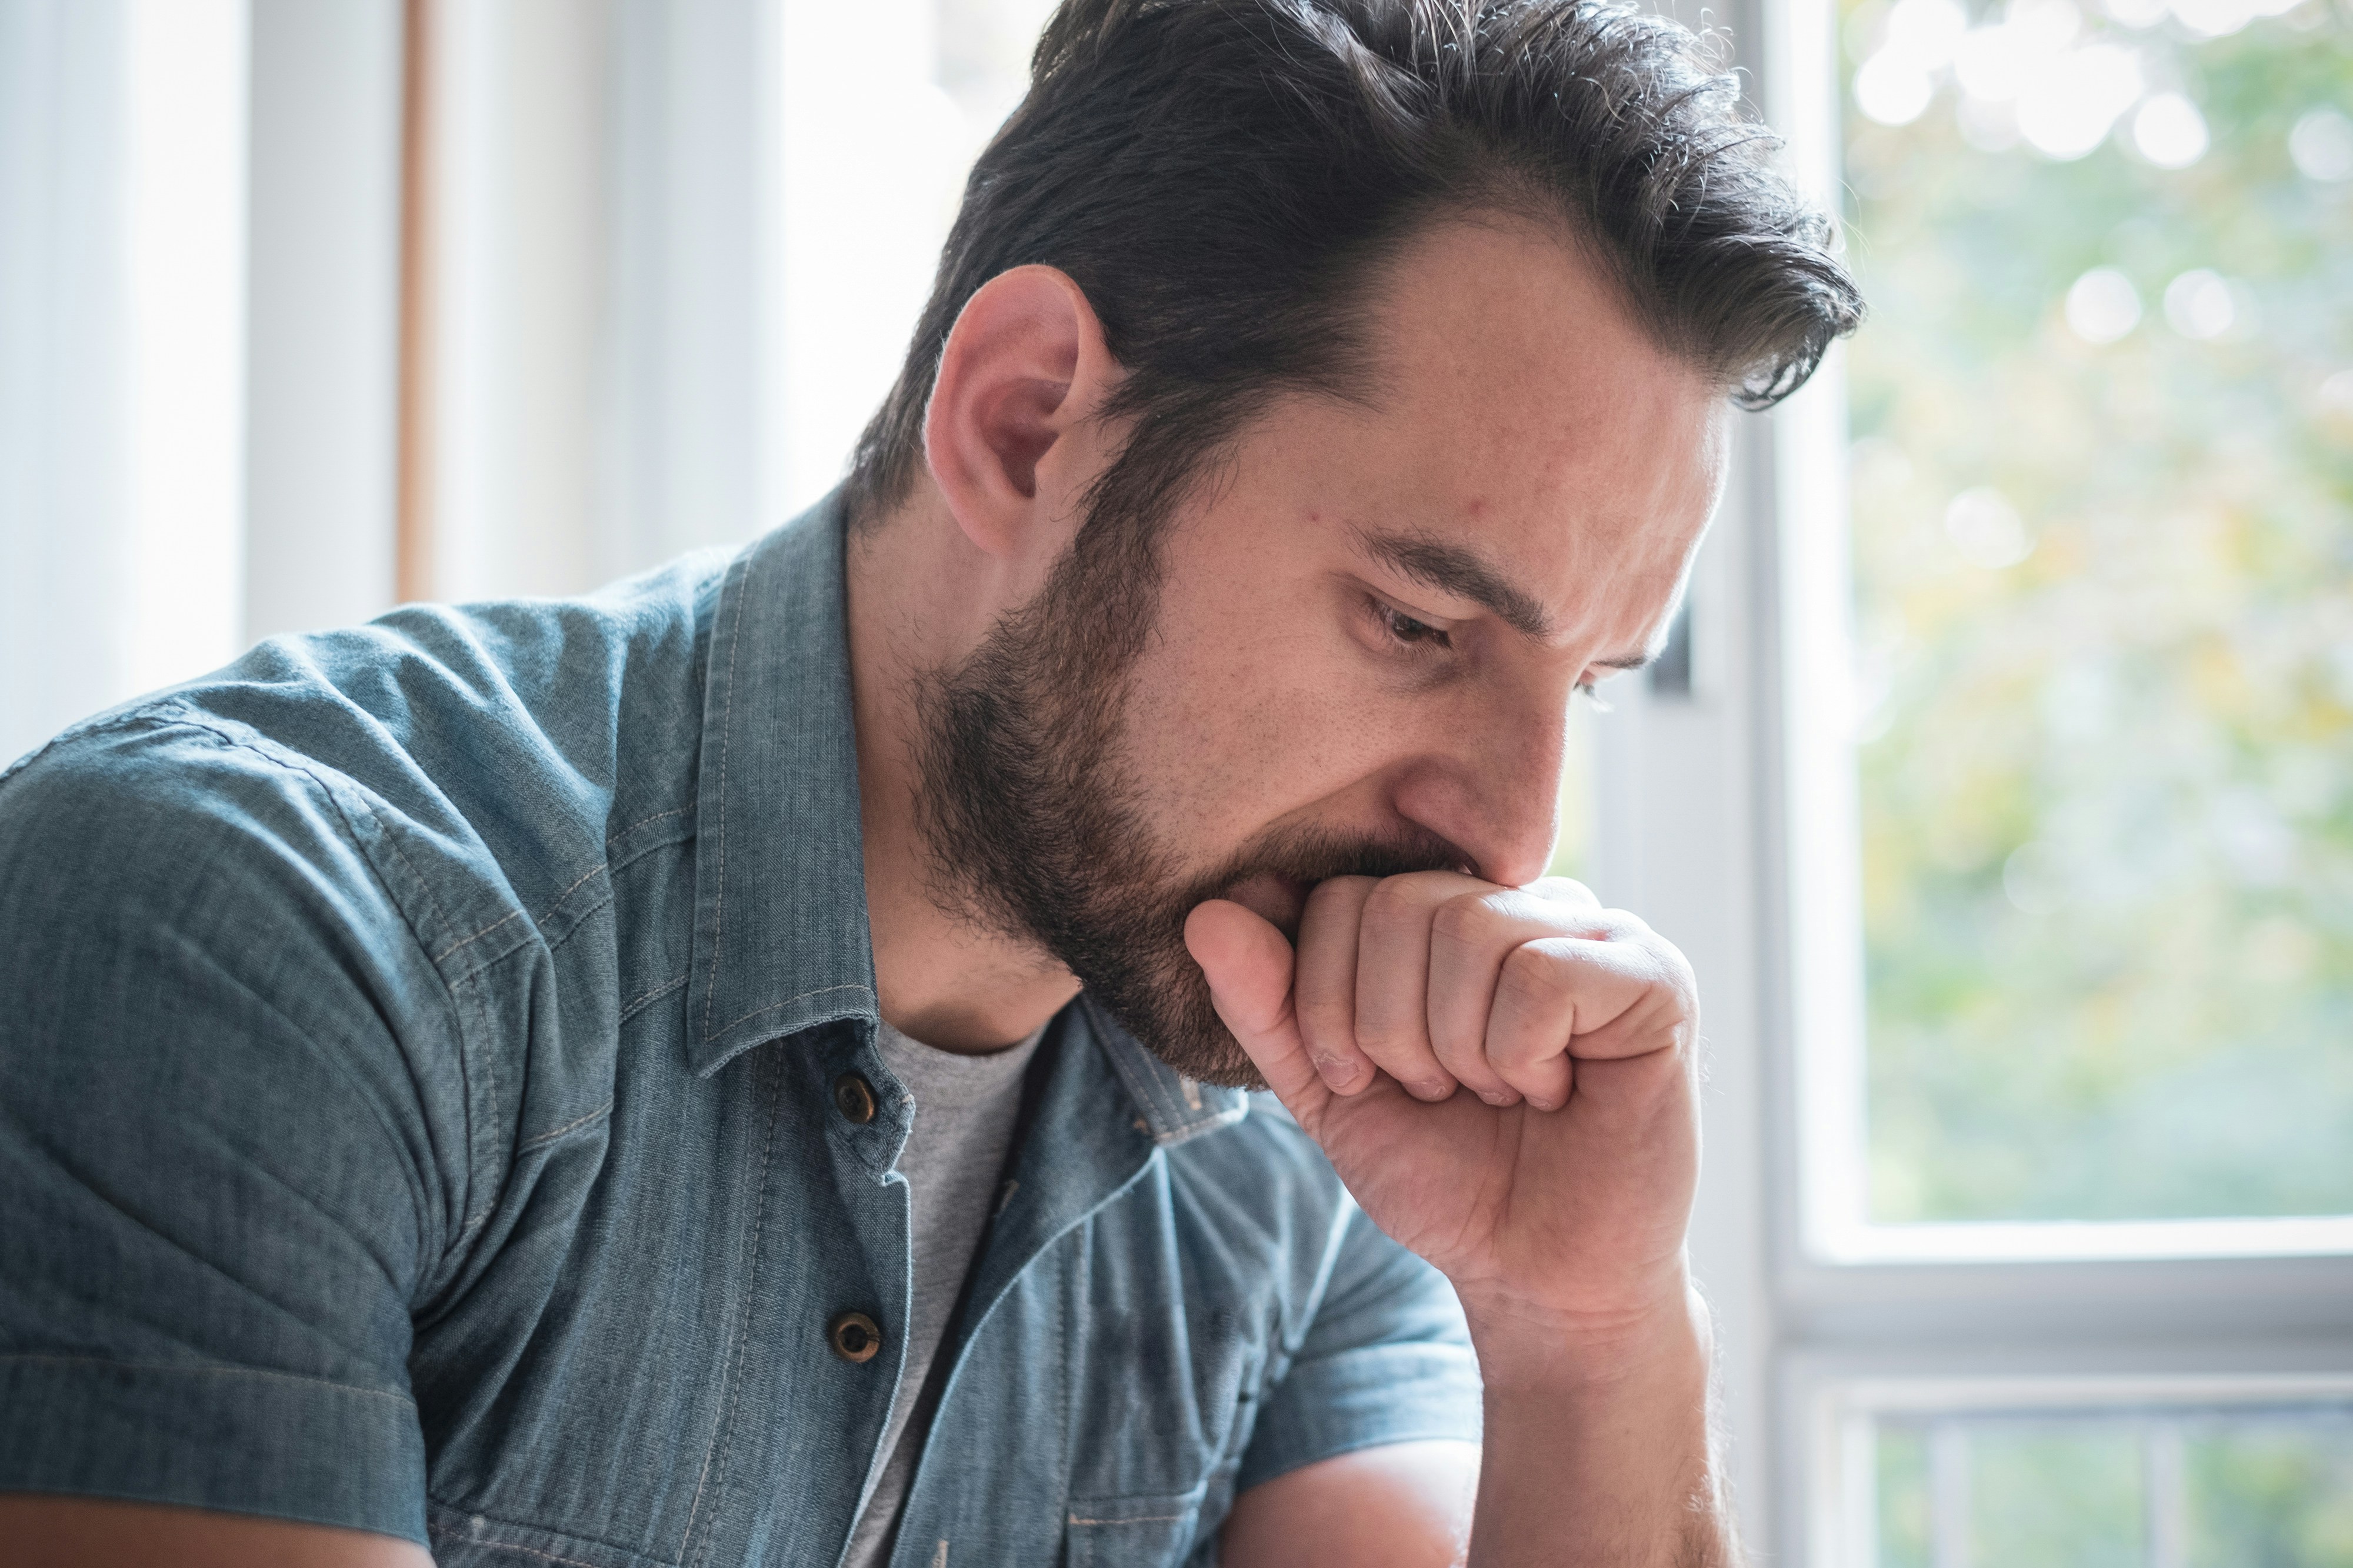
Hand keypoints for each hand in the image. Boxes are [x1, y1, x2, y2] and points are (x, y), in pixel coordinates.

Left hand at [1185, 873, 1700, 1339]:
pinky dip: (1522, 1059)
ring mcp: (1597, 932)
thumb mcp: (1328, 1089)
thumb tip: (1207, 912)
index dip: (1330, 1005)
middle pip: (1397, 907)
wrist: (1536, 1279)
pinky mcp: (1655, 979)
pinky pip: (1541, 975)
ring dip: (1458, 1051)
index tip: (1376, 1078)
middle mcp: (1523, 903)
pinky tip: (1554, 1093)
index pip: (1339, 898)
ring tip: (1500, 1094)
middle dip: (1390, 1033)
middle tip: (1445, 1092)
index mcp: (1447, 912)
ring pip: (1468, 932)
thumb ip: (1266, 1003)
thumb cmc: (1444, 1176)